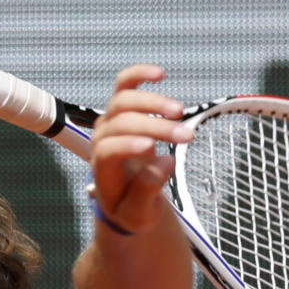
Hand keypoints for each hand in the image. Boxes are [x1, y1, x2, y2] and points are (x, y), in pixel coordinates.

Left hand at [89, 65, 192, 234]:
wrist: (127, 197)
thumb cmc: (131, 206)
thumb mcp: (138, 214)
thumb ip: (146, 192)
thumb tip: (164, 161)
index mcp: (102, 166)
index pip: (109, 149)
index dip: (127, 146)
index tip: (153, 148)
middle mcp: (103, 138)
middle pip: (123, 122)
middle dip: (155, 127)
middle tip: (187, 137)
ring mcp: (111, 120)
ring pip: (125, 99)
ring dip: (153, 102)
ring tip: (179, 112)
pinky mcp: (122, 109)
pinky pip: (125, 84)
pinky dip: (140, 74)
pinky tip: (159, 74)